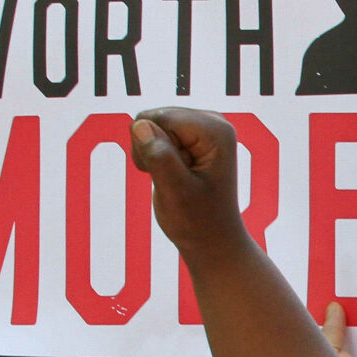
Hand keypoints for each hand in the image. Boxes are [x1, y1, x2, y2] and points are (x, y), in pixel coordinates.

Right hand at [131, 109, 253, 263]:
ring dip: (150, 155)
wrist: (212, 239)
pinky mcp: (189, 134)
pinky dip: (152, 156)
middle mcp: (212, 121)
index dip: (152, 148)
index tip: (174, 176)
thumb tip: (140, 125)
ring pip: (147, 125)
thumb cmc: (197, 221)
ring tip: (174, 179)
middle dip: (151, 150)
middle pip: (151, 118)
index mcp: (215, 130)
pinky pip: (151, 133)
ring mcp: (201, 126)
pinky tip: (172, 175)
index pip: (158, 118)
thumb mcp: (176, 193)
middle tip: (173, 180)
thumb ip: (160, 158)